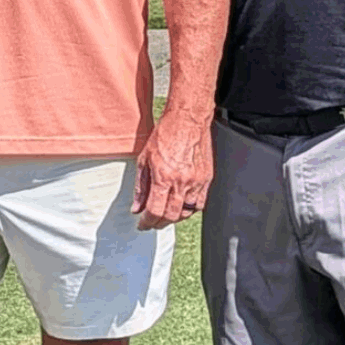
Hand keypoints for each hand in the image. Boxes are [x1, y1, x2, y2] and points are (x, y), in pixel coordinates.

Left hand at [133, 109, 211, 228]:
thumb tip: (137, 207)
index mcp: (163, 176)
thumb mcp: (144, 159)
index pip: (155, 210)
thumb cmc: (166, 134)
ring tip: (166, 214)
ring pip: (186, 213)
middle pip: (171, 216)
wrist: (187, 120)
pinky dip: (189, 210)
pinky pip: (200, 204)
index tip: (143, 224)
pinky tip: (182, 206)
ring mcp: (196, 181)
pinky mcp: (206, 179)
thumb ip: (140, 187)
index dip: (147, 222)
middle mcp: (181, 181)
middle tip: (152, 222)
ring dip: (174, 218)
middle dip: (159, 223)